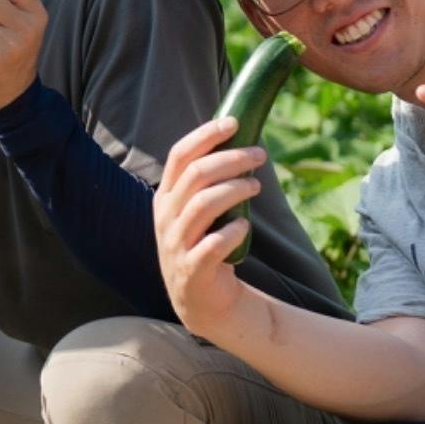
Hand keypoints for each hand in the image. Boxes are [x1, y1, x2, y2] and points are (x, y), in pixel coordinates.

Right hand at [154, 116, 271, 340]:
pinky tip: (244, 227)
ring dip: (235, 190)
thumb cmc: (206, 245)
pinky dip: (233, 232)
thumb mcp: (198, 211)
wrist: (201, 301)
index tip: (234, 122)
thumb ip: (209, 182)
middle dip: (231, 159)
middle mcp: (165, 218)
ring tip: (256, 185)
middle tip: (259, 154)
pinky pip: (213, 244)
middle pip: (196, 175)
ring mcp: (175, 245)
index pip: (179, 155)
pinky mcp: (192, 270)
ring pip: (204, 204)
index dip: (205, 135)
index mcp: (165, 198)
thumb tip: (242, 142)